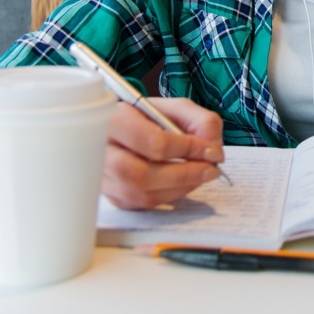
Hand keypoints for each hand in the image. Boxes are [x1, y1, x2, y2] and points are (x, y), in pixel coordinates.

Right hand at [102, 96, 225, 209]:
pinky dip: (168, 196)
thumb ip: (200, 122)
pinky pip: (141, 204)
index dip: (187, 149)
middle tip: (211, 170)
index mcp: (113, 120)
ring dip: (179, 188)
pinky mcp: (111, 195)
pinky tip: (181, 183)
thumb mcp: (176, 108)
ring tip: (199, 175)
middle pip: (141, 175)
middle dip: (184, 175)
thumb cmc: (149, 117)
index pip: (153, 142)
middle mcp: (100, 151)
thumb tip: (213, 152)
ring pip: (141, 195)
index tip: (212, 151)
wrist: (122, 129)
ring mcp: (102, 177)